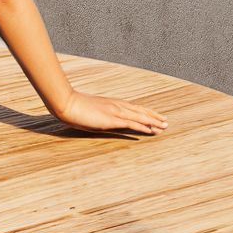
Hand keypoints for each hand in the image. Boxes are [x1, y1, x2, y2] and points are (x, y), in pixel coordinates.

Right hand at [39, 85, 168, 139]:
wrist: (67, 103)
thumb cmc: (75, 107)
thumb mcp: (90, 111)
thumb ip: (99, 114)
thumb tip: (102, 119)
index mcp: (112, 103)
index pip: (133, 108)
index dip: (145, 112)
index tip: (155, 115)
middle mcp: (117, 105)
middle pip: (140, 111)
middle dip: (154, 116)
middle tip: (166, 121)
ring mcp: (115, 111)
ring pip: (139, 116)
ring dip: (153, 121)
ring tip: (164, 126)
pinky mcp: (112, 119)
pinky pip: (131, 123)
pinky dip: (143, 126)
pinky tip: (151, 130)